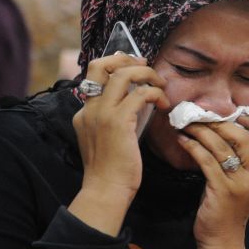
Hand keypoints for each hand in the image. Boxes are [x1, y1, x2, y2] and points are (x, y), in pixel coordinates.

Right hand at [72, 53, 168, 202]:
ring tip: (161, 85)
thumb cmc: (112, 169)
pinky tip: (163, 104)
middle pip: (101, 65)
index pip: (95, 74)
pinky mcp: (118, 121)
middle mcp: (89, 108)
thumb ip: (114, 119)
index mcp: (84, 112)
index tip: (135, 67)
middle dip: (127, 59)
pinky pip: (140, 94)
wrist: (105, 190)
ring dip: (147, 74)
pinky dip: (156, 94)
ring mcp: (102, 113)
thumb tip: (136, 103)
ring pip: (123, 74)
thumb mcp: (107, 138)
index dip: (116, 65)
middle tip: (147, 67)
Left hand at [176, 114, 248, 248]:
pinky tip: (182, 141)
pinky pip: (207, 161)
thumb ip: (239, 163)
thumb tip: (222, 135)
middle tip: (200, 115)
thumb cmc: (227, 212)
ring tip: (186, 125)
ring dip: (201, 131)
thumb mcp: (241, 185)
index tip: (235, 113)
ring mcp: (239, 184)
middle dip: (220, 122)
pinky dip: (193, 147)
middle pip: (243, 137)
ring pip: (222, 147)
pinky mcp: (221, 191)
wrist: (223, 242)